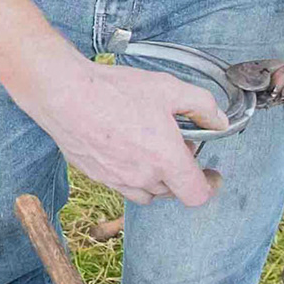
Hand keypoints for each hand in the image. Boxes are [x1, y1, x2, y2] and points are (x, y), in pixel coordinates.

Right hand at [29, 50, 228, 207]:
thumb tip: (218, 120)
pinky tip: (123, 145)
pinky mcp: (96, 176)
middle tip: (175, 143)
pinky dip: (130, 173)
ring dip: (155, 177)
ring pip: (146, 192)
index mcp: (166, 160)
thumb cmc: (114, 91)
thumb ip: (202, 105)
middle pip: (172, 192)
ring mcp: (116, 180)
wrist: (65, 94)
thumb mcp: (168, 88)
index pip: (197, 195)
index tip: (211, 175)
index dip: (209, 186)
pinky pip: (121, 184)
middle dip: (180, 172)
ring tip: (148, 147)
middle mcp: (142, 178)